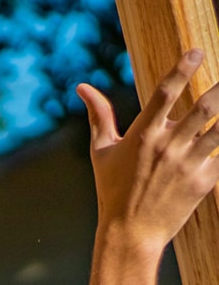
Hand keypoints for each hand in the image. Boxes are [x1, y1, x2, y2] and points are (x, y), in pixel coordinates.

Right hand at [77, 49, 218, 251]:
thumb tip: (82, 87)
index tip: (196, 51)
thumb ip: (98, 115)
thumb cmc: (112, 189)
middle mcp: (166, 146)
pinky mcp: (203, 182)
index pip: (164, 93)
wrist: (130, 232)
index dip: (182, 69)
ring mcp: (186, 164)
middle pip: (203, 109)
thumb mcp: (102, 151)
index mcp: (142, 135)